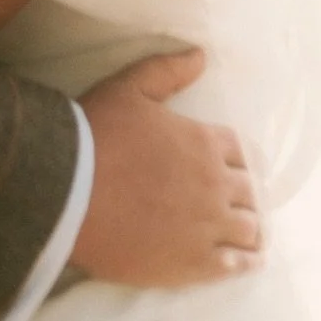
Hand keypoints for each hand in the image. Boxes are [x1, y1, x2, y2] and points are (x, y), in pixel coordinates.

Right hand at [70, 49, 261, 288]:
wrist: (68, 193)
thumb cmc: (97, 135)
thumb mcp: (129, 88)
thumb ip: (167, 71)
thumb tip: (201, 55)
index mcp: (204, 143)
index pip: (244, 151)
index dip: (243, 159)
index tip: (240, 167)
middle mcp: (215, 185)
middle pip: (252, 192)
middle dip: (249, 194)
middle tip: (242, 200)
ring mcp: (207, 228)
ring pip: (250, 229)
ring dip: (252, 227)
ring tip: (250, 233)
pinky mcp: (194, 264)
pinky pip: (236, 266)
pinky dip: (246, 261)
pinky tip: (247, 261)